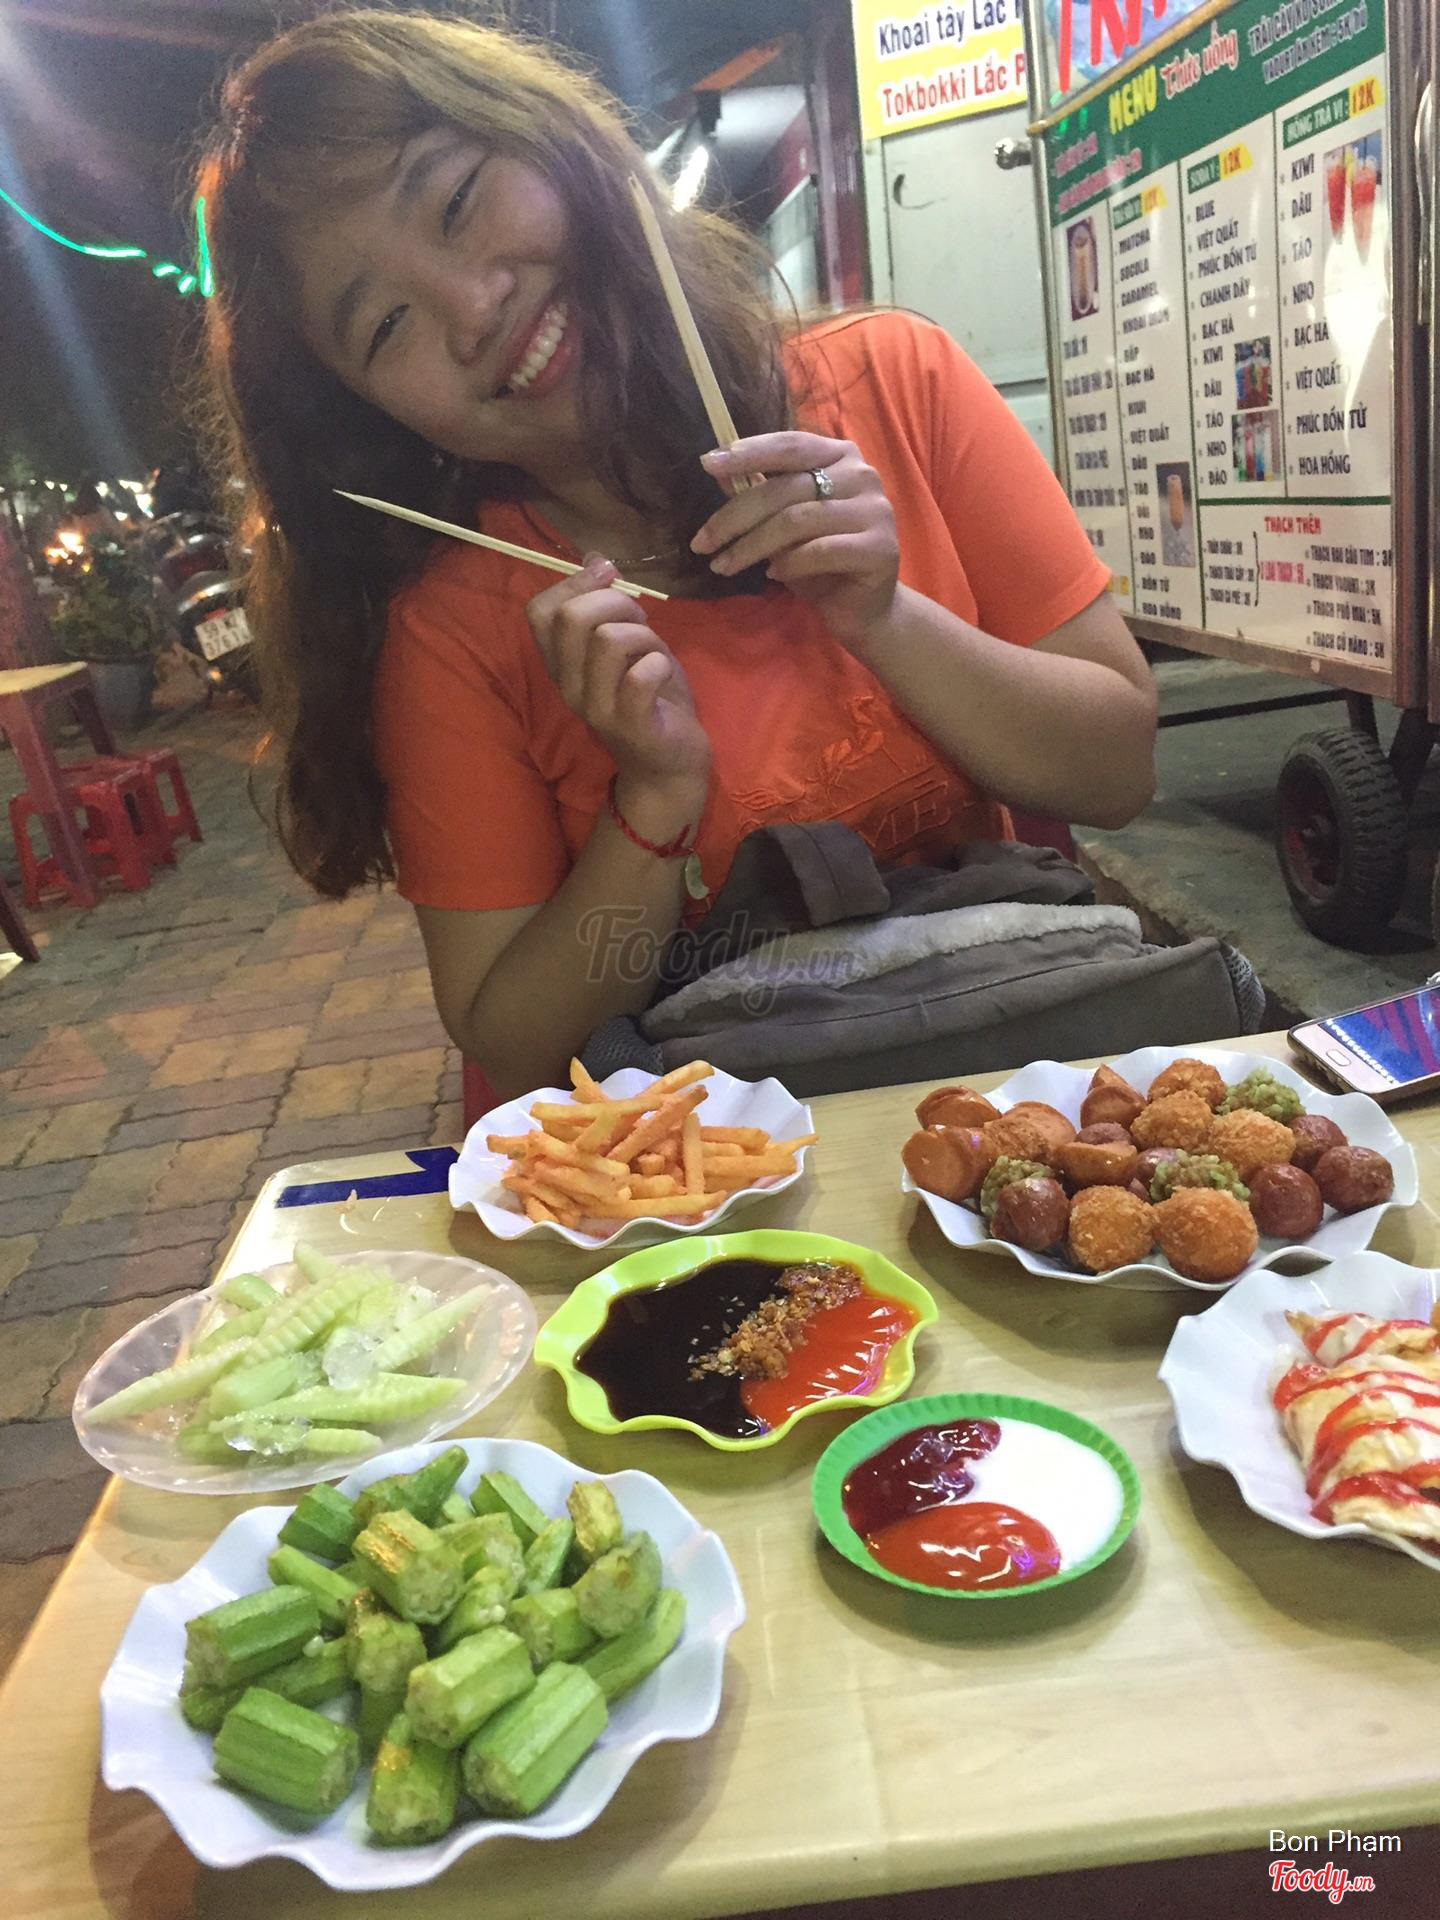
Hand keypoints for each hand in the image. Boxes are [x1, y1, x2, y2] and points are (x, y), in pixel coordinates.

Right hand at [527, 555, 711, 801]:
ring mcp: (596, 708)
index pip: (540, 611)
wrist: (671, 763)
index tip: (609, 576)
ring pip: (609, 640)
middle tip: (640, 617)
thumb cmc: (650, 699)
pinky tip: (661, 673)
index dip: (574, 582)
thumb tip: (595, 558)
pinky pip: (640, 676)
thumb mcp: (626, 644)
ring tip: (652, 649)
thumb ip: (607, 607)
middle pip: (572, 618)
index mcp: (562, 665)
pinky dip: (658, 662)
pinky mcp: (630, 724)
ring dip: (642, 633)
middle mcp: (569, 686)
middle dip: (615, 601)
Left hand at [691, 430, 899, 649]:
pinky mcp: (879, 548)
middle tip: (702, 543)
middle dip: (735, 517)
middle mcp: (862, 475)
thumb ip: (758, 493)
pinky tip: (773, 575)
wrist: (863, 609)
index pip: (789, 445)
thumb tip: (716, 469)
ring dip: (752, 547)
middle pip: (785, 489)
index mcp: (839, 456)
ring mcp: (875, 510)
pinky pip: (820, 551)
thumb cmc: (820, 562)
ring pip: (797, 520)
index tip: (707, 463)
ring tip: (725, 566)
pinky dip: (789, 564)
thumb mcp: (782, 525)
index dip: (748, 452)